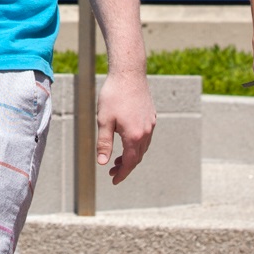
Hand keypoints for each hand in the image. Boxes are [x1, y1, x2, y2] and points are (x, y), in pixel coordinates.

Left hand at [95, 70, 155, 184]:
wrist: (129, 73)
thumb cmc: (114, 96)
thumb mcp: (104, 121)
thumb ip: (104, 143)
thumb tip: (102, 163)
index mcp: (134, 136)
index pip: (130, 163)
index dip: (122, 174)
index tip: (114, 180)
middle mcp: (146, 132)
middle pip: (137, 157)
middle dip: (125, 166)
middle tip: (112, 171)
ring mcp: (150, 123)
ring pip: (143, 147)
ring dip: (132, 156)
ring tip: (118, 158)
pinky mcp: (151, 115)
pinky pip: (146, 136)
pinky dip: (137, 144)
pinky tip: (128, 140)